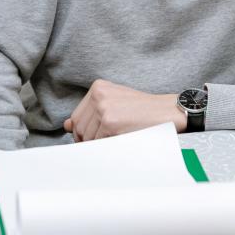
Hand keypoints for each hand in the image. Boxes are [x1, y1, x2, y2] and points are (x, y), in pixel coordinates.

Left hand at [63, 79, 187, 140]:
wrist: (168, 111)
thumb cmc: (143, 110)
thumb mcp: (116, 103)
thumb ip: (91, 112)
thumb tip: (66, 125)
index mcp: (98, 87)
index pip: (76, 117)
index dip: (83, 132)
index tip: (97, 136)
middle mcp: (98, 95)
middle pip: (79, 129)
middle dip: (90, 140)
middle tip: (110, 140)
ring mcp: (103, 108)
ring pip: (87, 138)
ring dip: (100, 144)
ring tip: (119, 137)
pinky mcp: (109, 123)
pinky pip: (98, 143)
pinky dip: (108, 147)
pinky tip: (122, 139)